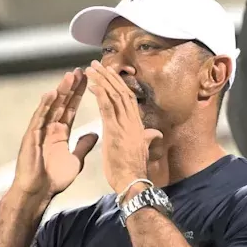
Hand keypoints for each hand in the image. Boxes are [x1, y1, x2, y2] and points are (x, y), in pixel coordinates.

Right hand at [13, 69, 98, 199]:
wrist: (39, 193)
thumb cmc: (54, 179)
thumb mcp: (75, 160)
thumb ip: (83, 146)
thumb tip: (94, 134)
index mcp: (60, 133)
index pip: (71, 108)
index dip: (79, 94)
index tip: (88, 80)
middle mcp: (49, 128)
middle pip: (62, 103)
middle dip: (71, 87)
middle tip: (80, 70)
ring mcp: (39, 131)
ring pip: (51, 107)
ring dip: (60, 91)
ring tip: (70, 76)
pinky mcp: (31, 137)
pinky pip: (39, 119)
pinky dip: (45, 106)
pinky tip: (51, 94)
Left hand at [85, 61, 161, 197]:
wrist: (133, 182)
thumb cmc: (134, 170)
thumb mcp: (142, 150)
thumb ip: (148, 138)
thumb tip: (155, 133)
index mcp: (137, 125)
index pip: (128, 98)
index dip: (118, 84)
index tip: (108, 73)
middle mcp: (132, 121)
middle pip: (121, 92)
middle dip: (108, 76)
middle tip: (96, 64)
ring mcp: (124, 125)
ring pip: (114, 96)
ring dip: (102, 80)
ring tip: (90, 69)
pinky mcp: (115, 131)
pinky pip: (107, 107)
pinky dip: (100, 94)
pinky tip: (91, 84)